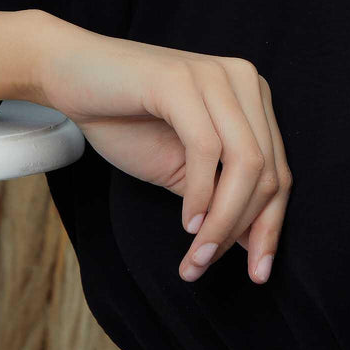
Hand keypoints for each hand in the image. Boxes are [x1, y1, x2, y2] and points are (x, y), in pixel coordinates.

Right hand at [32, 14, 291, 282]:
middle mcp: (244, 80)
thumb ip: (221, 196)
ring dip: (222, 221)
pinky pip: (207, 149)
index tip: (258, 273)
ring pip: (246, 163)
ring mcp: (215, 76)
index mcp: (252, 98)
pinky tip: (186, 221)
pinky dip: (201, 194)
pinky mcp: (181, 80)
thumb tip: (255, 245)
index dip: (271, 226)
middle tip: (208, 268)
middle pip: (268, 171)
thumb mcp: (183, 168)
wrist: (69, 75)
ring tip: (196, 256)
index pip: (279, 171)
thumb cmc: (125, 119)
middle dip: (244, 231)